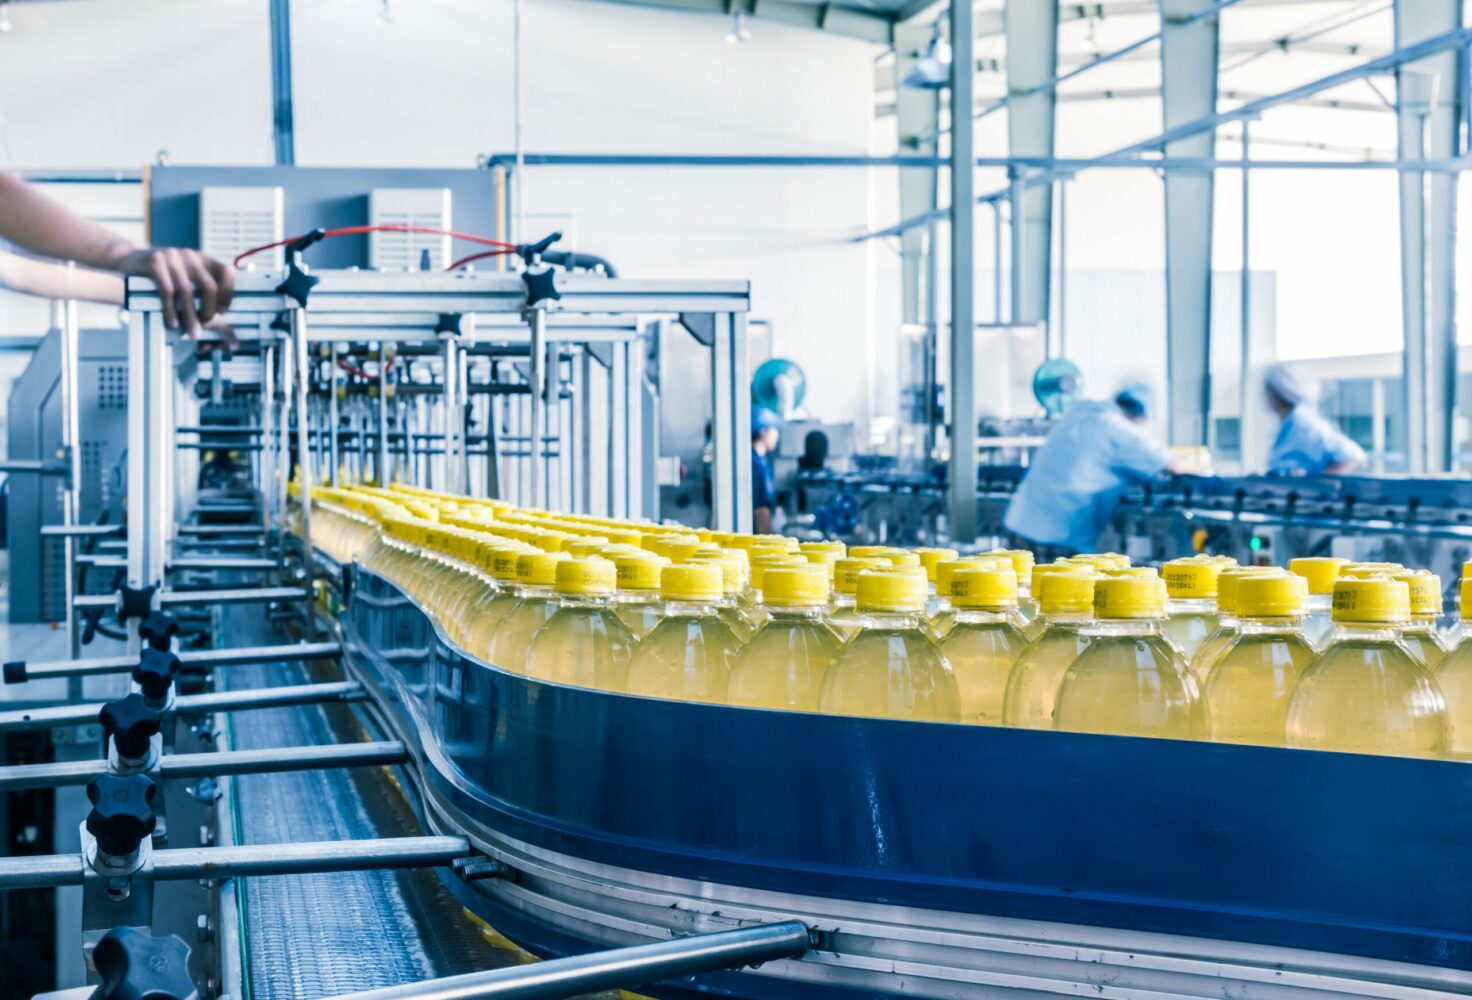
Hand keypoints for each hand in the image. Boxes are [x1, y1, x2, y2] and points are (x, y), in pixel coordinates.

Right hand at [114, 247, 234, 334]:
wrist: (129, 259)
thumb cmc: (163, 275)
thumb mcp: (186, 276)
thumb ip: (201, 288)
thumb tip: (218, 316)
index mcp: (202, 258)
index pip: (226, 272)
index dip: (227, 294)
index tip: (222, 312)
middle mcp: (190, 255)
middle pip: (209, 286)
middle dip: (209, 310)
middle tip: (203, 325)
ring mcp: (172, 256)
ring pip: (187, 291)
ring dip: (190, 316)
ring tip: (191, 332)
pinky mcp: (154, 262)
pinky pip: (167, 291)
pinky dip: (171, 310)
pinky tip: (173, 323)